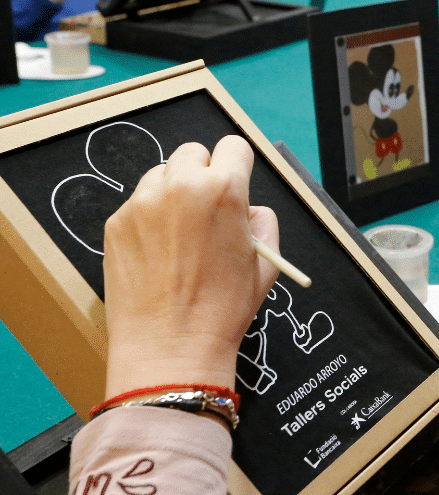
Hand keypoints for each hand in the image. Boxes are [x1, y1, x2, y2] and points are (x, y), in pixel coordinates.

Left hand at [102, 136, 279, 396]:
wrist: (170, 348)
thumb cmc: (223, 309)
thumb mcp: (265, 262)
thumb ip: (261, 221)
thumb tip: (247, 208)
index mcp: (225, 190)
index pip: (233, 146)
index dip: (238, 165)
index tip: (234, 180)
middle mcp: (182, 186)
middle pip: (194, 153)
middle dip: (204, 174)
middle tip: (206, 208)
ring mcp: (143, 203)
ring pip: (162, 174)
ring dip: (174, 191)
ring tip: (180, 233)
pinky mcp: (117, 222)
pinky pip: (138, 203)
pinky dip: (150, 218)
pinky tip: (159, 253)